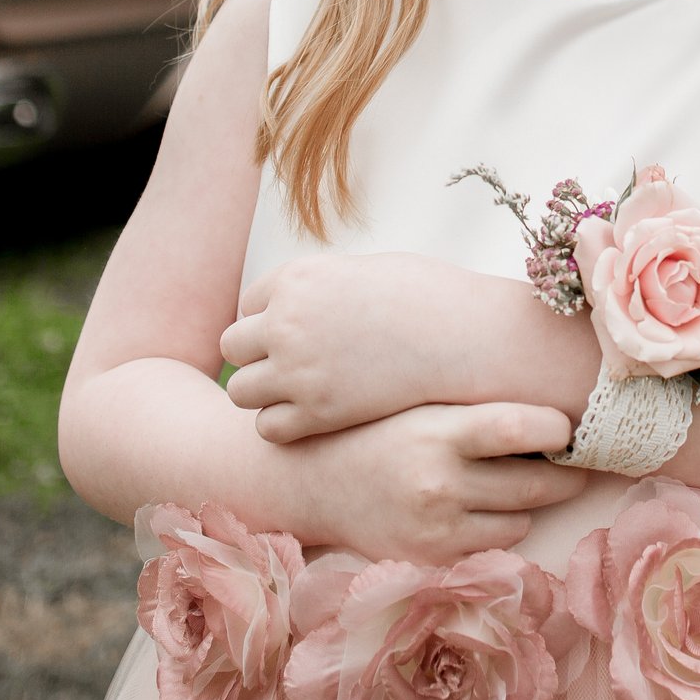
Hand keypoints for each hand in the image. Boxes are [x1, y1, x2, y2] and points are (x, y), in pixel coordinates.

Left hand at [222, 252, 493, 441]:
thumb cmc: (429, 298)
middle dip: (257, 356)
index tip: (298, 334)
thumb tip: (311, 300)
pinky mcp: (317, 412)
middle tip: (291, 368)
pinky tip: (314, 420)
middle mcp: (286, 321)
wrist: (466, 337)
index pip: (249, 303)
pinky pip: (267, 428)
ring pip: (240, 390)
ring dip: (263, 394)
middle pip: (233, 345)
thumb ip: (325, 286)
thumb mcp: (366, 271)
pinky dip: (284, 426)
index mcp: (297, 278)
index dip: (270, 320)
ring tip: (300, 397)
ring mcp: (297, 369)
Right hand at [283, 402, 585, 565]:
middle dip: (565, 473)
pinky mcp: (434, 561)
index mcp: (438, 433)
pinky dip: (497, 529)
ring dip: (525, 504)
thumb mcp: (422, 406)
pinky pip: (494, 548)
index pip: (520, 428)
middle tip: (575, 460)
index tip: (565, 426)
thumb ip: (478, 410)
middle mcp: (440, 484)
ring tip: (510, 481)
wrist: (315, 482)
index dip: (557, 428)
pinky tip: (478, 507)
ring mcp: (437, 530)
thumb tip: (558, 414)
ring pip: (521, 520)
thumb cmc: (379, 431)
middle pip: (537, 484)